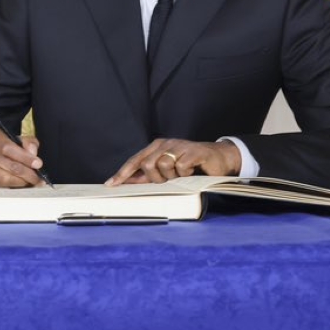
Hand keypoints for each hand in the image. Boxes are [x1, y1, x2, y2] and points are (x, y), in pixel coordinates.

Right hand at [0, 127, 46, 187]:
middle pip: (10, 166)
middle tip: (38, 178)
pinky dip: (13, 187)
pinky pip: (0, 186)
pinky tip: (20, 184)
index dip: (26, 158)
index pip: (9, 148)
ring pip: (5, 179)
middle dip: (28, 174)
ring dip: (21, 182)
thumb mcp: (12, 136)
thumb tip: (33, 153)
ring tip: (31, 182)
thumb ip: (27, 142)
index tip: (38, 164)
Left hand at [105, 138, 241, 185]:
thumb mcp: (168, 171)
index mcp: (157, 147)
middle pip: (148, 164)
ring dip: (172, 176)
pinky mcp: (193, 151)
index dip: (123, 173)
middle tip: (168, 180)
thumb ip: (149, 175)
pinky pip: (181, 166)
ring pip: (164, 165)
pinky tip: (191, 171)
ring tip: (181, 175)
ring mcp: (180, 146)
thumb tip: (129, 183)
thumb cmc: (190, 165)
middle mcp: (166, 144)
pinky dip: (185, 173)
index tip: (111, 185)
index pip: (136, 160)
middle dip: (155, 178)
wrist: (218, 159)